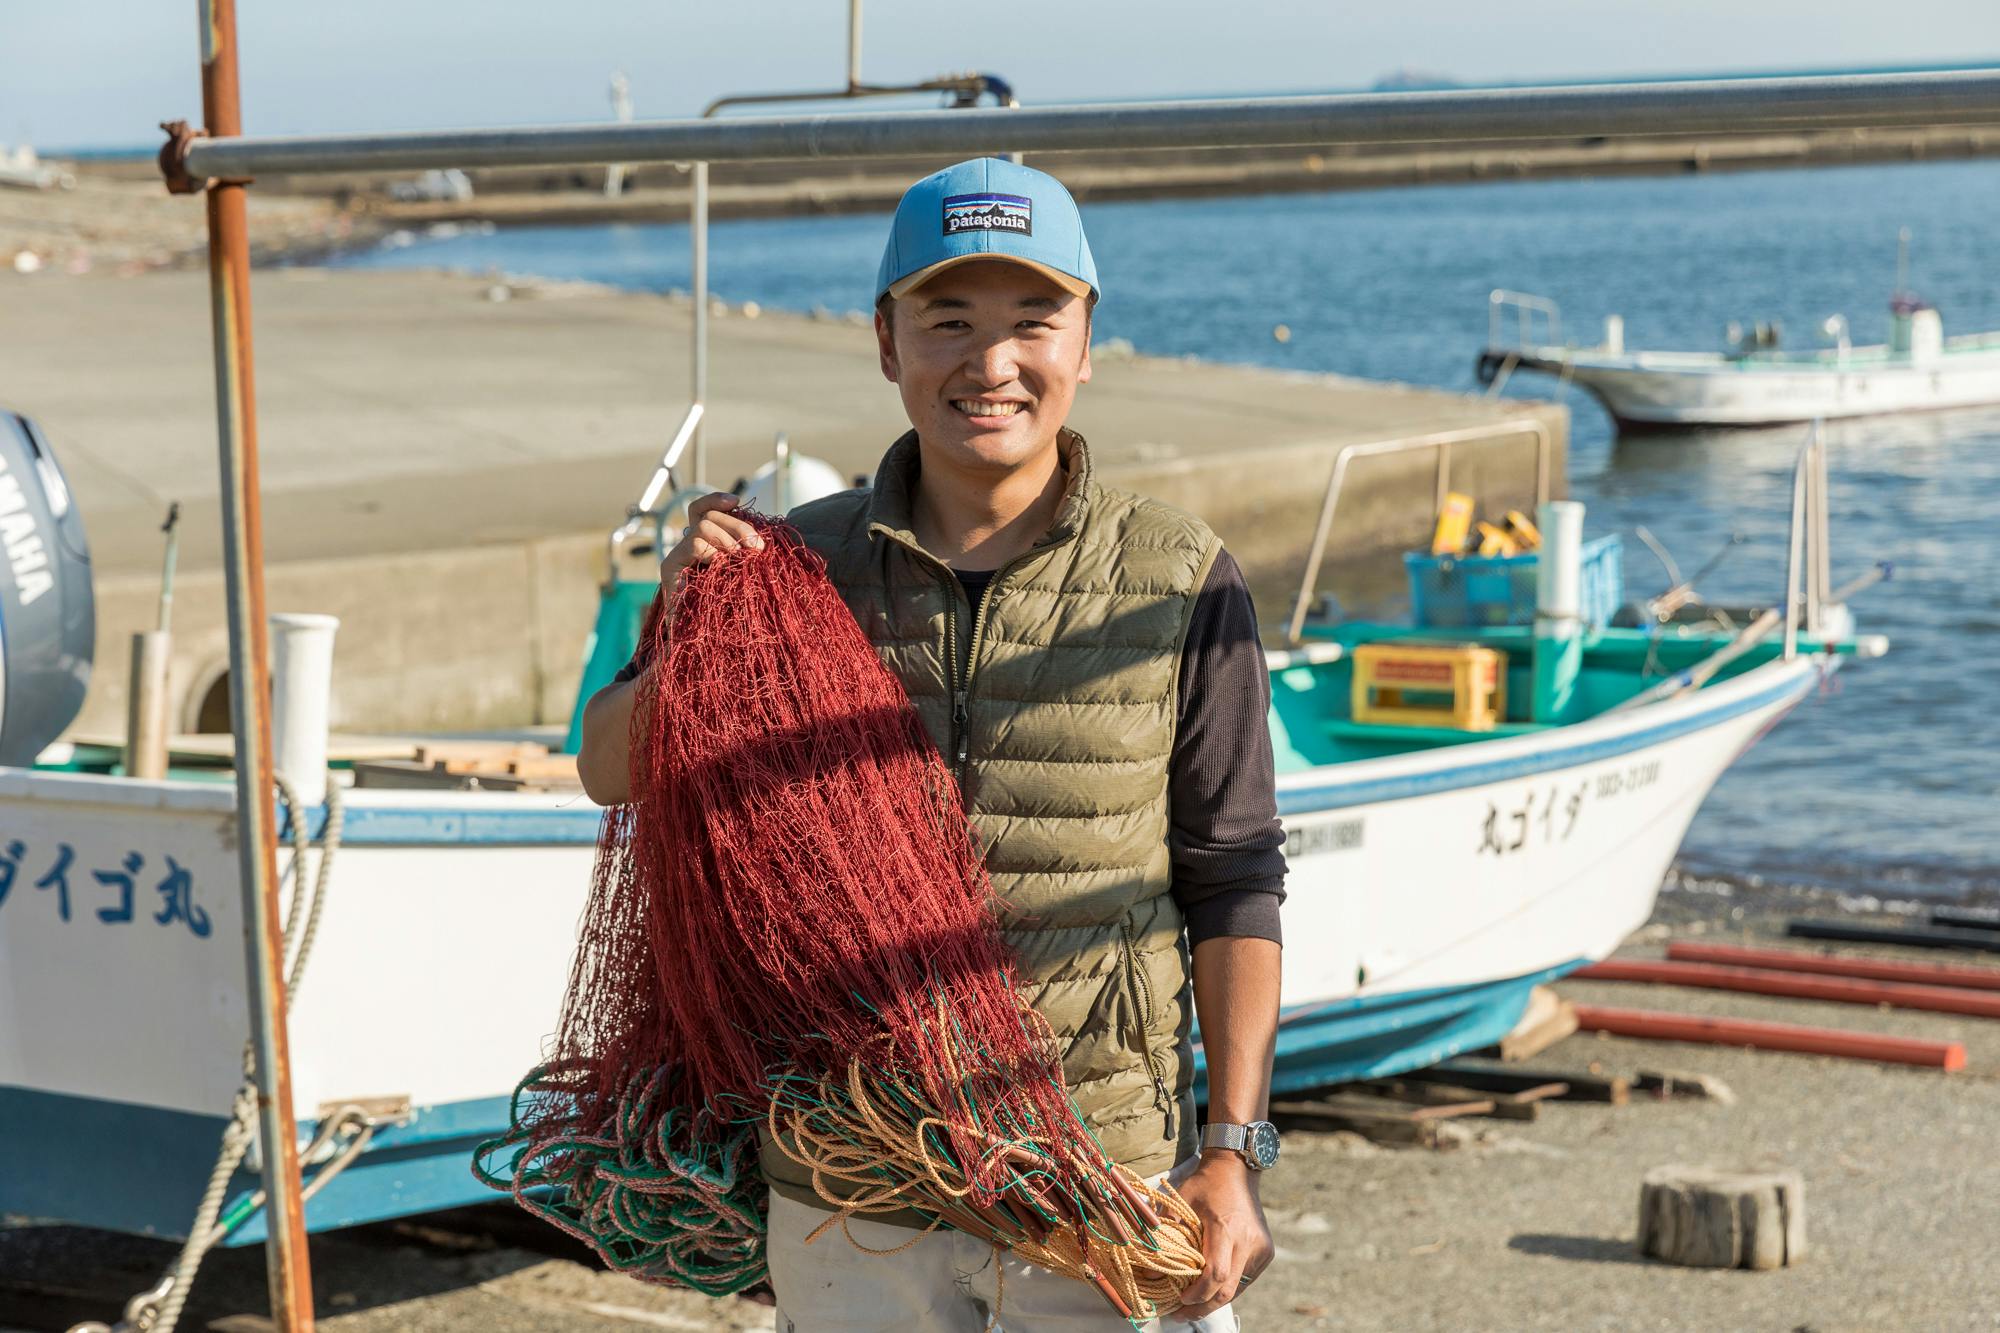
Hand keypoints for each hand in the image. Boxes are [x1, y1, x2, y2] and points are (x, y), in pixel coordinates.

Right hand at [659, 493, 763, 607]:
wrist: (707, 639)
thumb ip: (745, 553)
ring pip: (703, 526)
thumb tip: (758, 539)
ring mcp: (679, 555)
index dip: (717, 500)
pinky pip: (694, 544)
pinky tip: (719, 566)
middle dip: (738, 526)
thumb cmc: (731, 609)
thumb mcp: (743, 573)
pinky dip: (712, 552)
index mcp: (705, 542)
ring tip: (739, 559)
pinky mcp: (670, 567)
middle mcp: (689, 545)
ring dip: (728, 540)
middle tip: (756, 548)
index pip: (702, 509)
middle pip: (709, 515)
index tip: (737, 501)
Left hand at [1174, 1153, 1273, 1317]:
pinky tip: (1209, 1291)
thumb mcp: (1180, 1204)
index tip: (1179, 1300)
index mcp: (1227, 1228)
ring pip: (1237, 1289)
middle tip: (1180, 1315)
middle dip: (1203, 1307)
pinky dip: (1227, 1288)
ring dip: (1215, 1301)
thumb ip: (1166, 1238)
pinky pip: (1244, 1280)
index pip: (1215, 1274)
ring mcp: (1261, 1249)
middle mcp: (1248, 1242)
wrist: (1236, 1170)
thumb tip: (1150, 1274)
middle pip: (1227, 1289)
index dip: (1197, 1294)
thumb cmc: (1205, 1185)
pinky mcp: (1266, 1252)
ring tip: (1191, 1307)